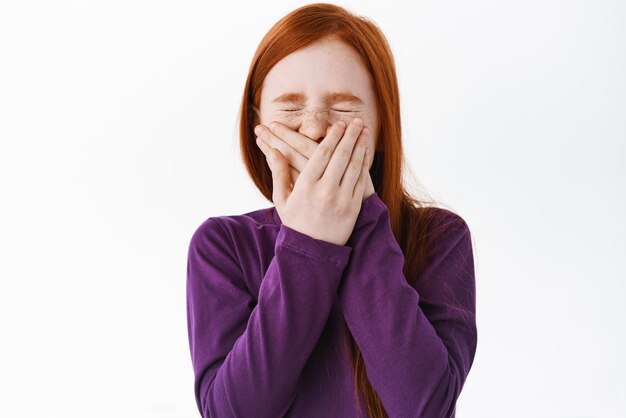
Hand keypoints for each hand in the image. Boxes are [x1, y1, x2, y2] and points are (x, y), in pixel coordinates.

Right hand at [255, 118, 371, 245]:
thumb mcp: (282, 199)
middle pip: (340, 156)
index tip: (338, 125)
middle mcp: (325, 191)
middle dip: (349, 136)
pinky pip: (361, 180)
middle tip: (355, 121)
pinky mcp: (353, 207)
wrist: (312, 252)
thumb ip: (278, 172)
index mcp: (305, 187)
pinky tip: (366, 151)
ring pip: (353, 166)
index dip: (332, 137)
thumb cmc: (295, 222)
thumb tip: (273, 150)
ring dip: (360, 146)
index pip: (321, 154)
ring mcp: (341, 199)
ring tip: (363, 131)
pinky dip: (364, 163)